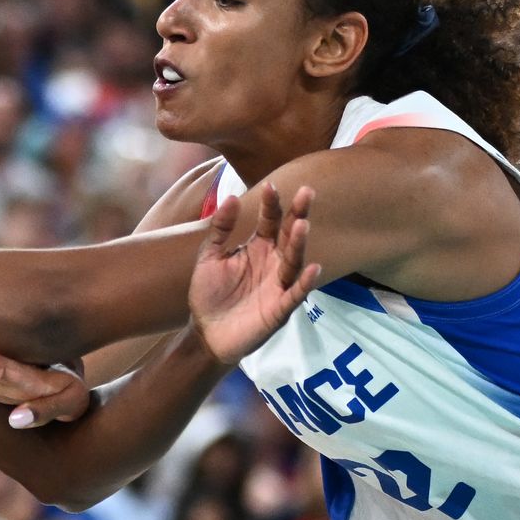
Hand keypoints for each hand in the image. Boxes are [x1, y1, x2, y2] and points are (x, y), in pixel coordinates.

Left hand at [188, 183, 320, 363]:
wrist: (205, 333)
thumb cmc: (210, 294)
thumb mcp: (210, 257)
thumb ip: (220, 229)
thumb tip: (232, 197)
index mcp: (258, 248)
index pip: (270, 221)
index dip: (271, 204)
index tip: (270, 186)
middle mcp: (273, 263)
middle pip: (288, 235)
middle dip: (297, 214)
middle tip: (306, 192)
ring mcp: (278, 285)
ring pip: (293, 261)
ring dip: (298, 243)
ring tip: (302, 224)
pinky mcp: (279, 309)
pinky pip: (295, 294)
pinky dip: (305, 283)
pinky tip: (314, 268)